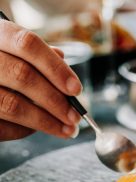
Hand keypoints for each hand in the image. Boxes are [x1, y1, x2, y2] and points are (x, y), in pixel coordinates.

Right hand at [0, 20, 82, 141]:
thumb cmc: (6, 65)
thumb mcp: (19, 52)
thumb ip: (41, 59)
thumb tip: (66, 75)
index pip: (27, 44)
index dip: (56, 68)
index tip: (76, 90)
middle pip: (23, 75)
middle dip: (56, 100)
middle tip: (75, 117)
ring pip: (13, 105)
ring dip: (47, 122)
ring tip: (67, 129)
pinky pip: (3, 126)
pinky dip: (26, 131)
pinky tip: (42, 129)